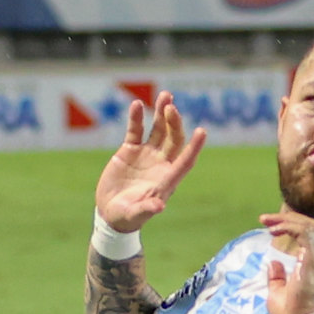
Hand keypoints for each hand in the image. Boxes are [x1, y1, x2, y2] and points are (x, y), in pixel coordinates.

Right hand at [94, 92, 205, 232]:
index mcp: (167, 179)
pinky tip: (136, 104)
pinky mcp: (130, 150)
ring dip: (161, 113)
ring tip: (166, 95)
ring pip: (158, 130)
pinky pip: (135, 130)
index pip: (185, 160)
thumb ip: (147, 209)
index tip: (202, 132)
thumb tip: (159, 207)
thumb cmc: (128, 217)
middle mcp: (161, 164)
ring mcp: (147, 154)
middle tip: (171, 107)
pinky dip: (136, 118)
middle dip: (174, 123)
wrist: (111, 213)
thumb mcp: (136, 214)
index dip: (194, 147)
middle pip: (173, 139)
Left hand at [260, 209, 313, 313]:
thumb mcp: (278, 291)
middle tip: (267, 219)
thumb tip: (273, 263)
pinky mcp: (311, 260)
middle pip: (312, 225)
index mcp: (313, 264)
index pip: (310, 235)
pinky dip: (289, 227)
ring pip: (310, 226)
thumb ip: (277, 277)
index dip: (291, 225)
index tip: (270, 227)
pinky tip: (274, 230)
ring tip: (269, 222)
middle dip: (289, 217)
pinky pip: (304, 234)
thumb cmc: (291, 313)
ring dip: (288, 219)